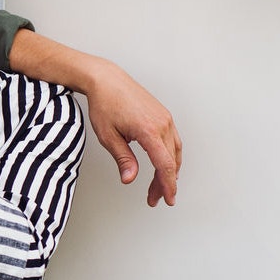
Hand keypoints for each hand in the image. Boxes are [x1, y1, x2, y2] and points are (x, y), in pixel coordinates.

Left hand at [84, 60, 181, 206]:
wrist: (106, 80)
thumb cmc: (104, 104)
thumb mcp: (108, 136)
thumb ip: (123, 159)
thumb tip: (129, 179)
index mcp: (148, 130)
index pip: (164, 165)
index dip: (167, 185)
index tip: (167, 199)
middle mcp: (162, 124)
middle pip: (171, 161)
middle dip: (164, 183)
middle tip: (155, 198)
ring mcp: (165, 118)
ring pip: (175, 152)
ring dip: (169, 171)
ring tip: (158, 186)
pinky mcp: (163, 116)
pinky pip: (173, 141)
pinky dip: (170, 156)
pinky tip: (164, 165)